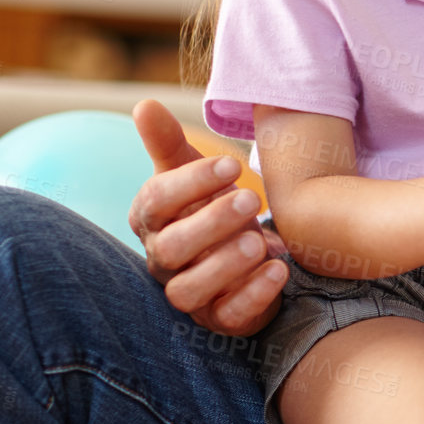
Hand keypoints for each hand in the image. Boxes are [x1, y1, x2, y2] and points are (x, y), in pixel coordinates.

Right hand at [128, 100, 289, 336]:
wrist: (245, 256)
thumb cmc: (210, 209)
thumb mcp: (193, 175)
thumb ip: (169, 144)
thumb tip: (144, 104)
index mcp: (153, 221)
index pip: (156, 201)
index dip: (190, 183)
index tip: (231, 163)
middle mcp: (164, 260)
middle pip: (171, 248)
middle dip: (209, 222)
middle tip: (251, 197)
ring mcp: (190, 294)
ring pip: (189, 291)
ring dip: (225, 264)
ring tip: (259, 240)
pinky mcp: (219, 319)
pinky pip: (229, 316)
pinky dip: (253, 295)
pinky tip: (279, 269)